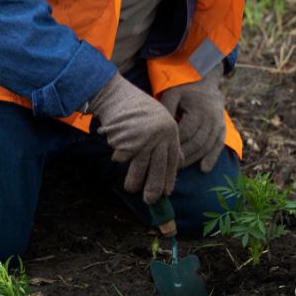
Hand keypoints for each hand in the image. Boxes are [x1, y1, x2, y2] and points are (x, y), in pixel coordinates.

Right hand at [89, 73, 181, 203]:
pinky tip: (116, 157)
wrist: (117, 94)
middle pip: (159, 168)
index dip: (169, 178)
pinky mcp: (128, 141)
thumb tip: (179, 162)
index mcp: (170, 130)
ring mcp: (144, 139)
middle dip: (154, 187)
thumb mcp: (160, 119)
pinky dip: (119, 160)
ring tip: (131, 189)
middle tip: (151, 201)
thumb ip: (168, 140)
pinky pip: (123, 158)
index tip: (166, 192)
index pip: (173, 160)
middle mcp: (160, 136)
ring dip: (135, 182)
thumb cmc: (137, 108)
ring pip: (141, 168)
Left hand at [159, 65, 225, 172]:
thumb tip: (159, 128)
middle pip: (197, 142)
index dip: (175, 144)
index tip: (163, 152)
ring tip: (180, 167)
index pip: (186, 132)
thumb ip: (166, 108)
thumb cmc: (185, 88)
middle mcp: (211, 118)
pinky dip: (212, 158)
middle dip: (184, 156)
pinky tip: (204, 169)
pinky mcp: (222, 127)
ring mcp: (218, 123)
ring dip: (194, 159)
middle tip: (170, 165)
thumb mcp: (173, 93)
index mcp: (198, 109)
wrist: (206, 79)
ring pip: (207, 146)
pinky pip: (218, 145)